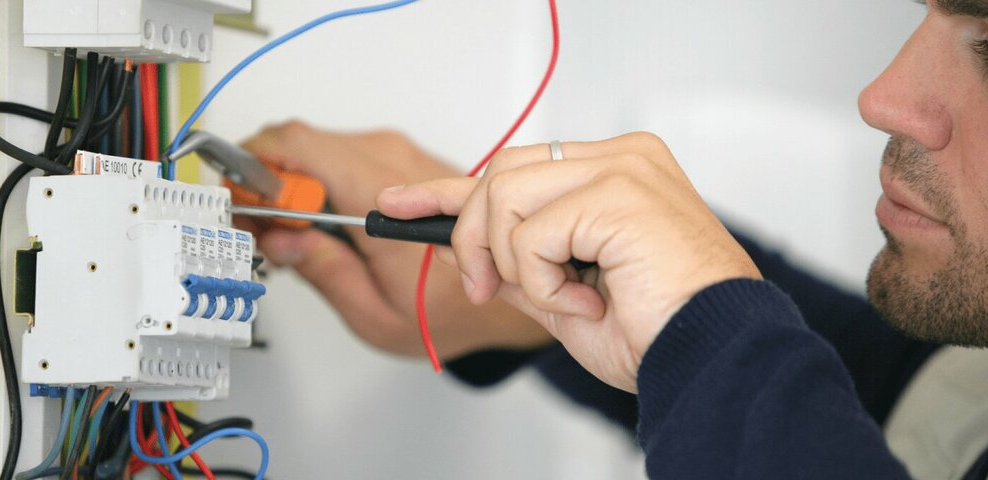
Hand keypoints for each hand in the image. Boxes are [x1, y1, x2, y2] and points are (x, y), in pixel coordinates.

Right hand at [239, 121, 552, 357]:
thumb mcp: (375, 313)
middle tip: (259, 226)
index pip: (296, 146)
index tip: (238, 202)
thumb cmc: (454, 308)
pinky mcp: (403, 160)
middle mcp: (391, 162)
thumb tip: (280, 238)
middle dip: (268, 181)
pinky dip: (320, 183)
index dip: (253, 168)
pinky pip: (344, 157)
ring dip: (293, 184)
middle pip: (300, 144)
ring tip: (292, 233)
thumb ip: (322, 271)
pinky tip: (322, 223)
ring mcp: (399, 156)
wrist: (509, 285)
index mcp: (378, 197)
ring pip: (319, 148)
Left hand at [377, 132, 760, 391]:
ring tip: (563, 298)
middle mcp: (620, 158)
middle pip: (500, 173)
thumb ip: (521, 263)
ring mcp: (622, 168)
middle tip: (490, 288)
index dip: (448, 189)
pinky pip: (531, 234)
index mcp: (614, 173)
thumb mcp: (566, 295)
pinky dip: (543, 282)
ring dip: (516, 264)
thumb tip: (469, 250)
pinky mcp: (618, 192)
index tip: (399, 203)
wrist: (712, 358)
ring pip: (505, 195)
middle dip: (474, 236)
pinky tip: (586, 301)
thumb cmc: (658, 330)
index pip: (514, 167)